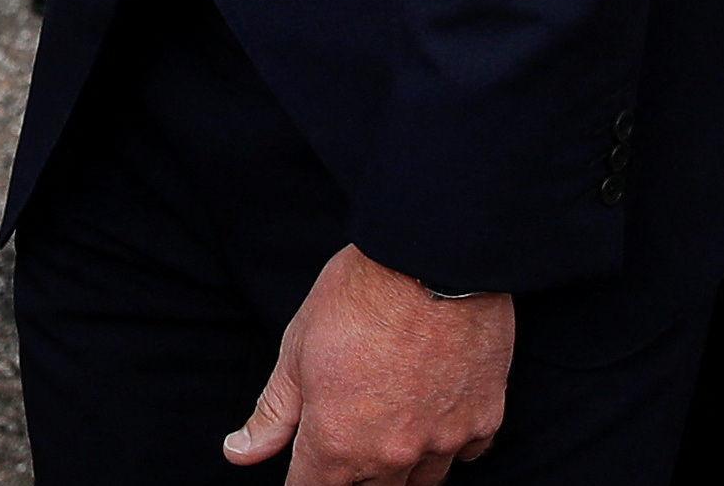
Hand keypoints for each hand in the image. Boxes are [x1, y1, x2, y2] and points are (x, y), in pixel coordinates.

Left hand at [228, 247, 511, 483]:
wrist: (432, 259)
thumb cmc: (358, 298)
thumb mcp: (296, 351)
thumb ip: (273, 414)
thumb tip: (239, 453)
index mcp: (337, 445)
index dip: (303, 481)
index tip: (305, 466)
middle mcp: (391, 456)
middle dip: (351, 473)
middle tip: (349, 427)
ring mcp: (443, 442)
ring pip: (419, 481)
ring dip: (400, 464)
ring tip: (390, 423)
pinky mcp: (484, 420)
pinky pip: (465, 454)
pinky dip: (447, 442)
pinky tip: (434, 412)